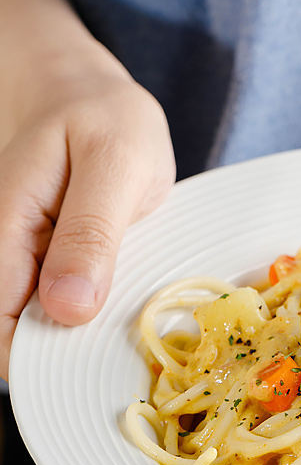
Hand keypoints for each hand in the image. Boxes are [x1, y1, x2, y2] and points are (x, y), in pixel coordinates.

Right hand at [0, 59, 174, 379]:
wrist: (92, 95)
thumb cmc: (108, 120)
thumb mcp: (115, 164)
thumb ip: (91, 234)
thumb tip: (67, 310)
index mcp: (6, 225)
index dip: (38, 357)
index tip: (87, 369)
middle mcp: (4, 245)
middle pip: (14, 328)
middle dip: (63, 350)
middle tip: (117, 349)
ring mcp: (22, 253)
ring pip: (39, 318)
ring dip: (80, 332)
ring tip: (124, 323)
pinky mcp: (45, 256)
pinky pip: (61, 299)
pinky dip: (92, 309)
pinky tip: (121, 299)